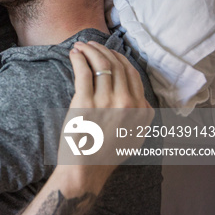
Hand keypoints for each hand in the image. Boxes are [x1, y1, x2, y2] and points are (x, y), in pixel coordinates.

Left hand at [64, 41, 154, 165]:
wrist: (85, 170)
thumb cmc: (105, 153)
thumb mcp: (134, 136)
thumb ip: (141, 117)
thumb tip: (140, 99)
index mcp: (141, 111)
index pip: (133, 74)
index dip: (119, 58)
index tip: (107, 53)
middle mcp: (128, 104)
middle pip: (117, 65)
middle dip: (103, 50)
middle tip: (90, 44)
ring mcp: (106, 103)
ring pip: (101, 65)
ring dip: (89, 51)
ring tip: (80, 46)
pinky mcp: (85, 103)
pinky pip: (84, 72)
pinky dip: (78, 58)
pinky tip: (73, 54)